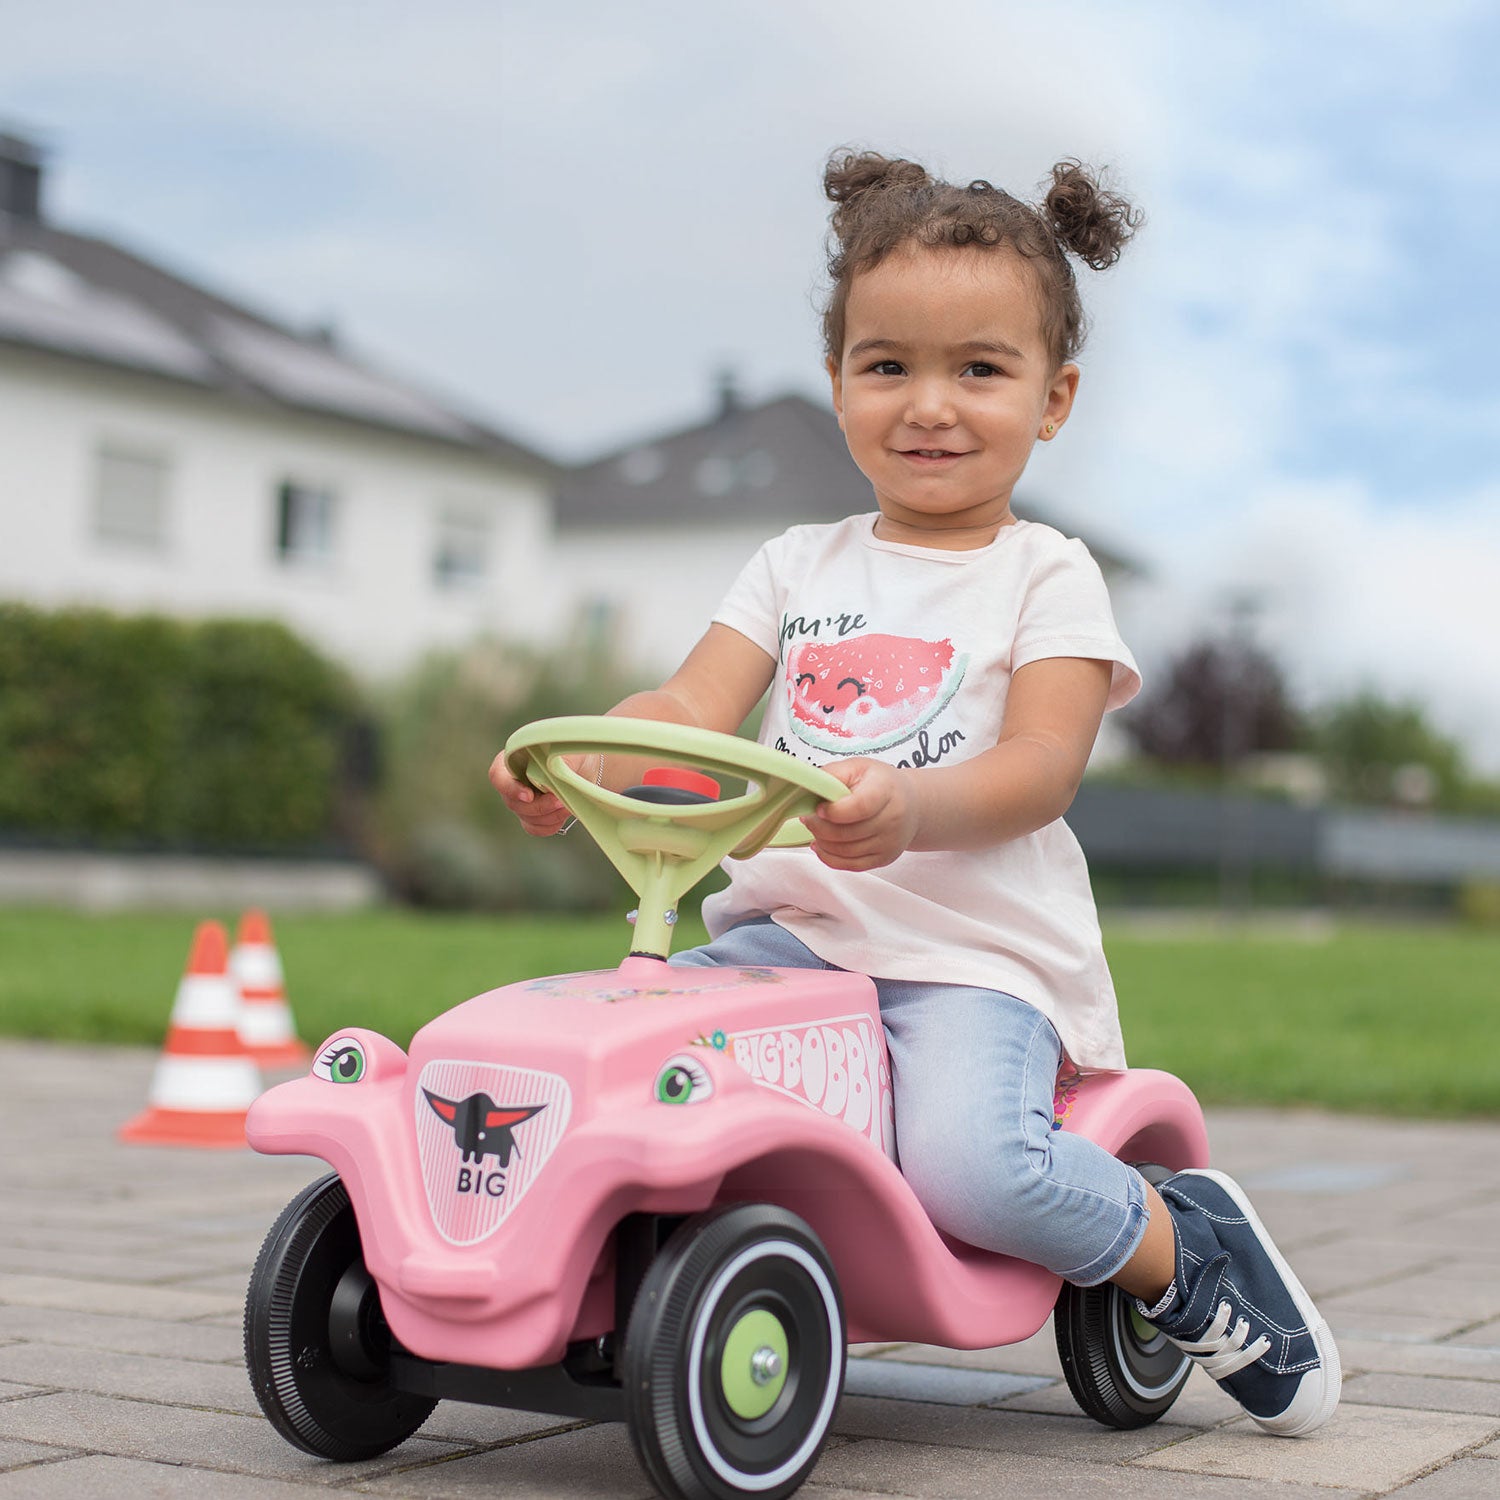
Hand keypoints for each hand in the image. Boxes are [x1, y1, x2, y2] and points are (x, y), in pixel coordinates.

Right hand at [488, 750, 583, 836]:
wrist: (586, 765)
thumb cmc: (573, 751)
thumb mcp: (566, 748)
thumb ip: (553, 760)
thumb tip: (549, 776)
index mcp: (512, 759)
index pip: (497, 777)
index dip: (510, 789)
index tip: (529, 796)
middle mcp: (512, 782)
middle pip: (514, 803)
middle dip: (540, 805)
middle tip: (561, 800)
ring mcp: (521, 801)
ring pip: (527, 818)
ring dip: (549, 816)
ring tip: (569, 805)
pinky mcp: (535, 816)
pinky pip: (536, 828)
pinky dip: (551, 824)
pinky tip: (566, 812)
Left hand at [800, 758, 917, 871]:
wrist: (911, 805)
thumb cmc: (880, 784)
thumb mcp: (858, 767)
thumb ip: (833, 774)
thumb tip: (806, 785)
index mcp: (886, 790)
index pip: (859, 807)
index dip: (834, 811)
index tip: (818, 808)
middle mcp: (892, 819)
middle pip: (848, 833)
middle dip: (820, 827)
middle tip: (808, 818)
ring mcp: (890, 842)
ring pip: (846, 851)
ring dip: (822, 842)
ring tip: (814, 829)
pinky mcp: (884, 858)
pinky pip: (851, 865)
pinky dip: (830, 858)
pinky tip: (821, 845)